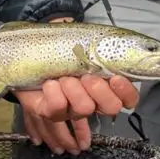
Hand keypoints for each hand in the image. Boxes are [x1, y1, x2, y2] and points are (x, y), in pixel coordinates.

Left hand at [14, 18, 138, 155]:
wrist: (31, 51)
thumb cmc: (61, 49)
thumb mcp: (85, 45)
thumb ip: (103, 50)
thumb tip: (118, 45)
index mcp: (105, 85)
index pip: (128, 99)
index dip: (126, 92)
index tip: (115, 78)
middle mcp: (92, 101)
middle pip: (111, 108)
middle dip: (100, 90)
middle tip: (86, 76)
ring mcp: (72, 110)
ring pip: (84, 108)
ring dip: (73, 88)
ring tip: (63, 77)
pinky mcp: (50, 113)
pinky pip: (57, 109)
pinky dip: (53, 92)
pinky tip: (49, 84)